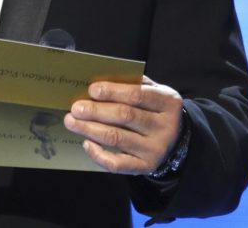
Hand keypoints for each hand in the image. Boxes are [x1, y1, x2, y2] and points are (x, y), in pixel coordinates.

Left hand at [64, 76, 183, 174]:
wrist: (176, 140)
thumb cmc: (154, 109)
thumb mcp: (152, 91)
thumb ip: (131, 84)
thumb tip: (98, 82)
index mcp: (167, 102)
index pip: (138, 95)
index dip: (113, 92)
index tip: (91, 90)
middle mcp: (164, 127)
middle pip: (125, 116)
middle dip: (96, 111)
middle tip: (76, 108)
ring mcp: (155, 149)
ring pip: (117, 138)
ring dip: (90, 129)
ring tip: (71, 122)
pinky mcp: (145, 167)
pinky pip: (118, 163)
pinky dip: (99, 154)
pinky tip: (86, 143)